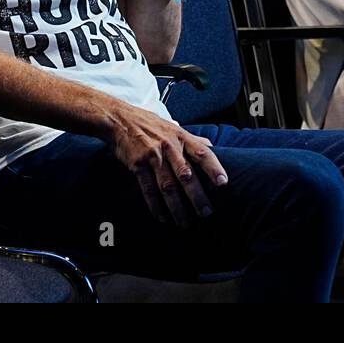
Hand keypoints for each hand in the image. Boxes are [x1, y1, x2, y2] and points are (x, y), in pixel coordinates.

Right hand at [106, 102, 227, 226]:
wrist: (120, 120)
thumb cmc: (151, 125)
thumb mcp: (174, 127)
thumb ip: (193, 139)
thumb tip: (211, 147)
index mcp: (182, 137)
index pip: (202, 153)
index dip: (214, 168)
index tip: (223, 183)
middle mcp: (169, 146)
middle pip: (186, 175)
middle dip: (197, 196)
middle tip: (206, 213)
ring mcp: (153, 156)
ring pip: (167, 186)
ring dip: (177, 207)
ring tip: (185, 222)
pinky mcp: (138, 165)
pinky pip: (148, 189)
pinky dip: (155, 206)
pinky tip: (162, 218)